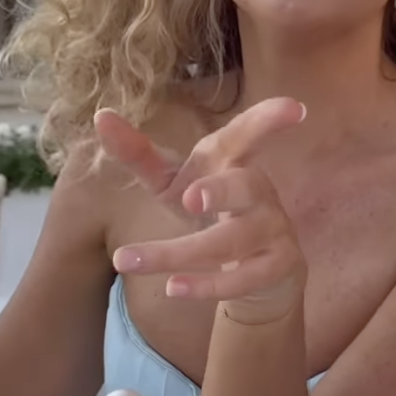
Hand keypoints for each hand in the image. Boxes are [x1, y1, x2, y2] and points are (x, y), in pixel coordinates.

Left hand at [95, 98, 307, 325]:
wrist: (259, 273)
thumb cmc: (211, 213)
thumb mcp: (172, 183)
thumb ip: (139, 154)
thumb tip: (101, 116)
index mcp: (232, 163)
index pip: (247, 136)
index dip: (267, 120)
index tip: (294, 108)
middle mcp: (259, 192)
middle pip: (246, 187)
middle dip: (221, 191)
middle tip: (190, 198)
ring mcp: (273, 230)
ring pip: (231, 241)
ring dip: (180, 253)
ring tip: (127, 261)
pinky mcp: (278, 267)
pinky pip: (243, 278)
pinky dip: (207, 285)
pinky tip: (173, 288)